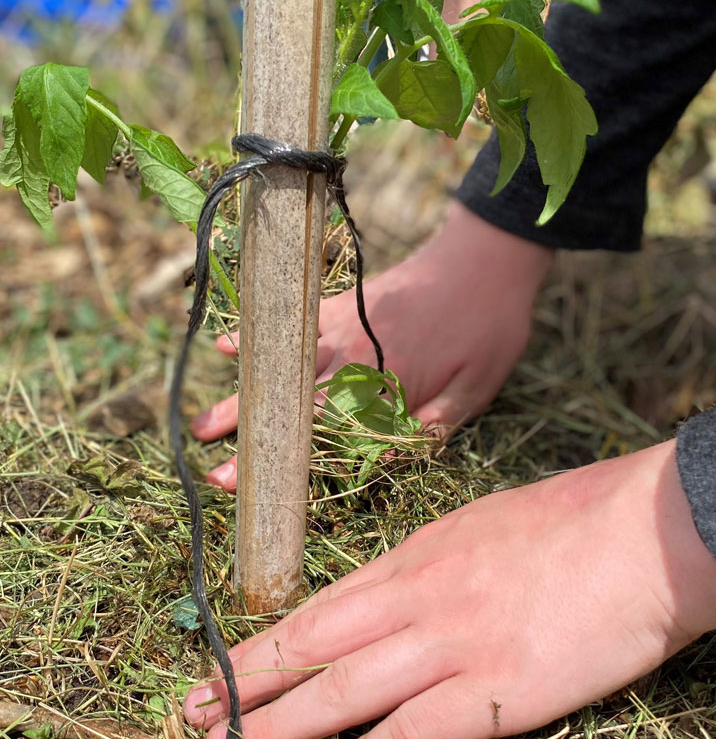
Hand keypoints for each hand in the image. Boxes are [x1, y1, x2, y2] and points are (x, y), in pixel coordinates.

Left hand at [183, 440, 715, 738]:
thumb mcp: (483, 522)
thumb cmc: (573, 519)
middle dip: (250, 682)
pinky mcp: (498, 692)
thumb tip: (394, 593)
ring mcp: (455, 645)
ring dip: (285, 724)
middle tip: (197, 712)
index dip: (268, 641)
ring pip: (347, 690)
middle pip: (316, 646)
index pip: (323, 604)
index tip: (223, 664)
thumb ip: (433, 560)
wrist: (646, 533)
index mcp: (419, 554)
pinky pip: (418, 732)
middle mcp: (421, 599)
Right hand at [190, 201, 552, 489]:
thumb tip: (388, 458)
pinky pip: (293, 322)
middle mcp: (354, 355)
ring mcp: (342, 326)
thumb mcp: (479, 387)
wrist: (485, 255)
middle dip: (253, 439)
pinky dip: (259, 334)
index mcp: (387, 382)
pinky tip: (228, 345)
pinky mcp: (340, 304)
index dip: (286, 459)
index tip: (250, 483)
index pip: (326, 429)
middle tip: (218, 469)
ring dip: (245, 397)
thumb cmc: (489, 326)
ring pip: (283, 368)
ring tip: (205, 425)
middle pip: (294, 403)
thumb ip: (435, 424)